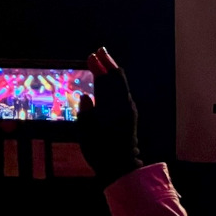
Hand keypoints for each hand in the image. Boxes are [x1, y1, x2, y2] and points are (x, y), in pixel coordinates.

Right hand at [77, 48, 141, 187]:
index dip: (99, 67)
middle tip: (100, 50)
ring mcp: (129, 108)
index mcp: (113, 107)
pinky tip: (110, 79)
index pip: (106, 81)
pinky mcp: (130, 113)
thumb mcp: (87, 133)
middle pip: (117, 78)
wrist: (121, 165)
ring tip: (104, 60)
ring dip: (112, 70)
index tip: (92, 55)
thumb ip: (86, 113)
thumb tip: (85, 96)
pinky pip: (122, 91)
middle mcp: (124, 104)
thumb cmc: (100, 151)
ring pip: (121, 84)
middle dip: (108, 63)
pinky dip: (115, 81)